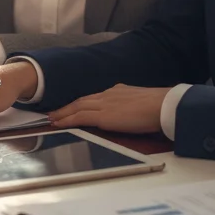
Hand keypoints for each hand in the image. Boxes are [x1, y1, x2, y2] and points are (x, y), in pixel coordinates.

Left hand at [48, 85, 169, 133]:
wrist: (162, 105)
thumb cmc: (158, 107)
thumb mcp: (140, 101)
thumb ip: (130, 104)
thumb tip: (128, 111)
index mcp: (117, 91)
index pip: (93, 97)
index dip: (81, 103)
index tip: (72, 107)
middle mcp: (108, 95)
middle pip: (81, 101)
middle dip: (67, 107)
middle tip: (54, 112)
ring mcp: (104, 104)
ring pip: (77, 107)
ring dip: (63, 113)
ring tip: (52, 118)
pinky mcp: (103, 116)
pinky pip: (80, 117)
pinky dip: (67, 119)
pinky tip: (59, 123)